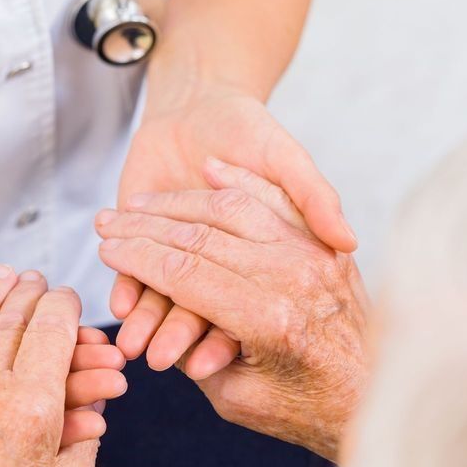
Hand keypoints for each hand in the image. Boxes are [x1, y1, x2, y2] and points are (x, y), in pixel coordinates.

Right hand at [0, 233, 125, 466]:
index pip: (11, 414)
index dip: (54, 412)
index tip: (96, 413)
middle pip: (33, 394)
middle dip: (78, 387)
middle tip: (120, 381)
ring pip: (41, 368)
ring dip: (78, 361)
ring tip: (113, 358)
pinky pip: (37, 342)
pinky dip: (66, 338)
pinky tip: (93, 338)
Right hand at [98, 158, 367, 459]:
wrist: (382, 396)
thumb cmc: (307, 411)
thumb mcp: (241, 402)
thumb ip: (196, 357)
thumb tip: (161, 321)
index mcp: (269, 322)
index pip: (185, 275)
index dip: (138, 258)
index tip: (106, 250)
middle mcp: (293, 279)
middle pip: (201, 237)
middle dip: (145, 227)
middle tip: (105, 221)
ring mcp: (313, 257)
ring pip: (233, 210)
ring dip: (179, 203)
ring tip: (138, 203)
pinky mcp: (326, 247)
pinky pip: (278, 202)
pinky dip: (241, 182)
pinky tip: (210, 169)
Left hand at [113, 84, 354, 375]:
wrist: (194, 102)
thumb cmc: (249, 130)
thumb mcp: (289, 159)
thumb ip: (313, 197)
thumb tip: (348, 239)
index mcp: (265, 259)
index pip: (242, 302)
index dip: (222, 333)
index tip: (204, 363)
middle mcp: (224, 267)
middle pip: (202, 304)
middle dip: (178, 331)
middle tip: (156, 359)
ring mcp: (184, 262)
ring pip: (167, 297)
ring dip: (148, 320)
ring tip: (131, 346)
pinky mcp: (146, 251)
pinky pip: (137, 277)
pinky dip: (128, 288)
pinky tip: (117, 305)